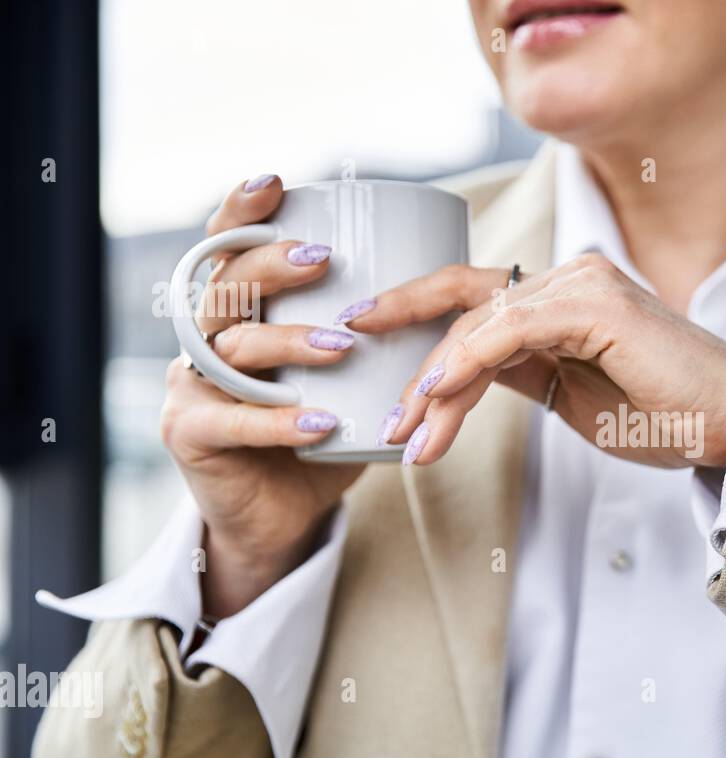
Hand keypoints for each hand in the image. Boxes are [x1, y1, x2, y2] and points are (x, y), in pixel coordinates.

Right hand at [160, 175, 364, 617]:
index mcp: (237, 313)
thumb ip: (372, 332)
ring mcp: (190, 386)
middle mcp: (203, 340)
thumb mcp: (348, 375)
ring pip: (231, 349)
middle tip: (323, 257)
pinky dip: (277, 420)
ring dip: (288, 343)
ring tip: (342, 348)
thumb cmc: (322, 434)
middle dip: (272, 265)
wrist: (285, 516)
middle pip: (226, 287)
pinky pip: (231, 421)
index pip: (229, 250)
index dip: (244, 213)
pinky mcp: (189, 434)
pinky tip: (319, 421)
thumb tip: (444, 279)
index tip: (278, 183)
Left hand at [346, 254, 725, 468]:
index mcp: (562, 297)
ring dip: (436, 383)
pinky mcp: (594, 304)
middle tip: (374, 402)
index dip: (413, 313)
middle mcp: (568, 277)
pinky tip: (439, 395)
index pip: (472, 299)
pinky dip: (467, 361)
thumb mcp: (569, 394)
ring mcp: (581, 284)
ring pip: (478, 323)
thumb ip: (519, 371)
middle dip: (407, 349)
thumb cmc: (662, 416)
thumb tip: (459, 376)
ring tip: (410, 435)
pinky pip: (508, 329)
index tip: (365, 341)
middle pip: (462, 301)